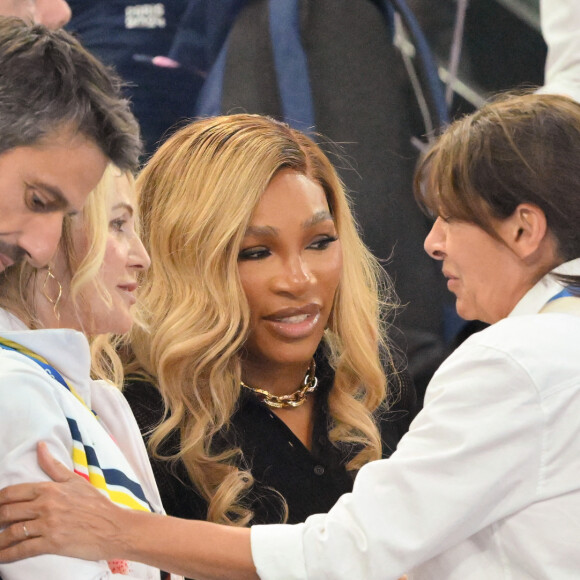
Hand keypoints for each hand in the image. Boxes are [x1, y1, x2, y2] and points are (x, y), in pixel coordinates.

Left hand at [0, 442, 125, 562]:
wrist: (114, 527)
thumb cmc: (97, 504)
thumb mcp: (76, 481)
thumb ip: (54, 466)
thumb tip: (40, 446)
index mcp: (50, 489)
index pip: (13, 492)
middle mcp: (46, 505)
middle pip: (7, 512)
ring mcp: (48, 524)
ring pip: (11, 532)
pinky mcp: (51, 543)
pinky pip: (22, 549)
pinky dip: (7, 554)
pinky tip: (1, 556)